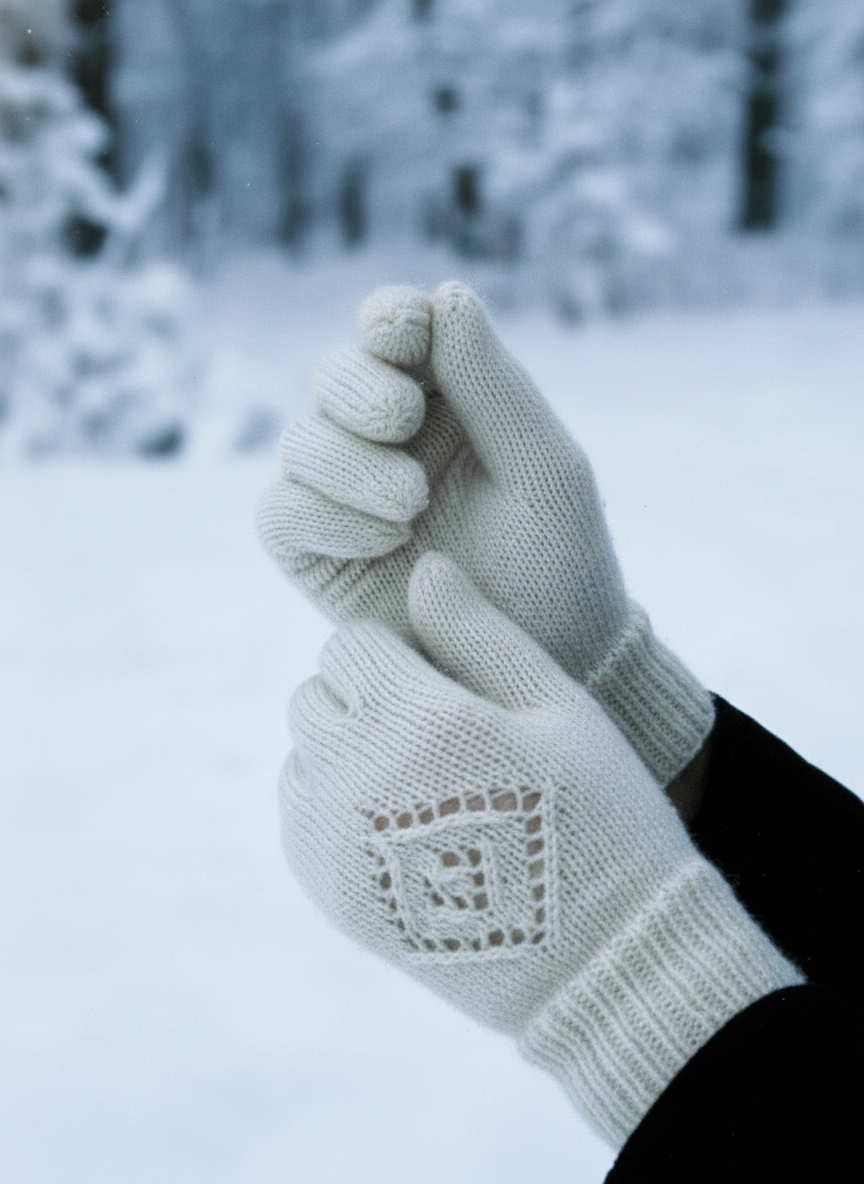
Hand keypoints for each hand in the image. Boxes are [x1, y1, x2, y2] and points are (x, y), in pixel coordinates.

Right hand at [259, 282, 711, 782]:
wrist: (541, 659)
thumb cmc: (559, 560)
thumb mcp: (543, 467)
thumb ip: (494, 384)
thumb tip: (444, 292)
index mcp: (447, 402)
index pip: (393, 331)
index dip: (387, 320)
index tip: (404, 334)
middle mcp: (387, 442)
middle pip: (333, 375)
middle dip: (360, 388)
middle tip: (403, 419)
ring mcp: (345, 498)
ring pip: (300, 441)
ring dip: (349, 460)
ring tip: (410, 504)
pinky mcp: (316, 554)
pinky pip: (282, 511)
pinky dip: (323, 514)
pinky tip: (384, 539)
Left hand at [283, 553, 800, 1146]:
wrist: (598, 958)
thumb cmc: (596, 815)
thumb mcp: (557, 707)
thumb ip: (478, 631)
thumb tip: (421, 568)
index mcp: (416, 721)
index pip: (350, 644)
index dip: (399, 654)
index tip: (446, 685)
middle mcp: (356, 778)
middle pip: (314, 693)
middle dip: (365, 696)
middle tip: (435, 733)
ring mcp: (332, 843)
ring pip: (303, 753)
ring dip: (346, 750)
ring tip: (421, 782)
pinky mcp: (327, 894)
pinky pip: (300, 815)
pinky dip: (334, 806)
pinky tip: (400, 827)